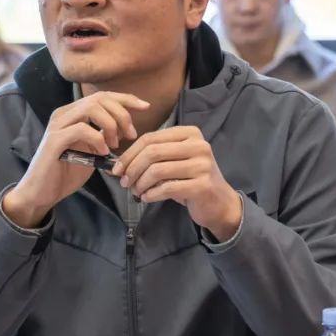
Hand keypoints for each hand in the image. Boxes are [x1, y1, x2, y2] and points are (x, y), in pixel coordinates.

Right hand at [2, 92, 149, 228]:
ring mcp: (57, 125)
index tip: (145, 106)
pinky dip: (97, 138)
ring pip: (91, 108)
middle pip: (100, 99)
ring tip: (116, 144)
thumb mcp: (91, 151)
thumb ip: (105, 137)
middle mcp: (64, 114)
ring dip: (110, 125)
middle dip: (121, 114)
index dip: (126, 99)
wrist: (42, 193)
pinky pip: (81, 129)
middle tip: (130, 135)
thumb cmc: (66, 173)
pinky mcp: (54, 140)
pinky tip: (104, 152)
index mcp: (73, 113)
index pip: (103, 96)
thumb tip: (126, 130)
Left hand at [113, 125, 241, 241]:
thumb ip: (153, 156)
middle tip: (124, 182)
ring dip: (140, 183)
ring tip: (136, 192)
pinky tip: (147, 198)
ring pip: (157, 171)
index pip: (150, 138)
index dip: (130, 154)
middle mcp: (198, 145)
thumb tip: (119, 163)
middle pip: (152, 152)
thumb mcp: (174, 161)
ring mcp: (202, 165)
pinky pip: (167, 188)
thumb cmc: (191, 179)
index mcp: (190, 133)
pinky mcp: (202, 186)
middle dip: (132, 169)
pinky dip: (151, 194)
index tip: (117, 169)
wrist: (219, 202)